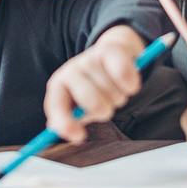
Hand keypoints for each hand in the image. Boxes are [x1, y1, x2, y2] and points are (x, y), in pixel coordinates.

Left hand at [43, 25, 145, 142]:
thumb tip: (72, 134)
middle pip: (92, 102)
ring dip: (119, 98)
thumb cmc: (91, 86)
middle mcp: (71, 70)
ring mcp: (90, 59)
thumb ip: (70, 121)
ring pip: (112, 93)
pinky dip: (130, 85)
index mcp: (58, 86)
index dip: (66, 123)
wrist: (110, 53)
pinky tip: (127, 83)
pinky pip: (124, 75)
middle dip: (104, 111)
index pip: (56, 106)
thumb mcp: (76, 105)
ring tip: (114, 91)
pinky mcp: (111, 50)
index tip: (79, 137)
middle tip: (106, 107)